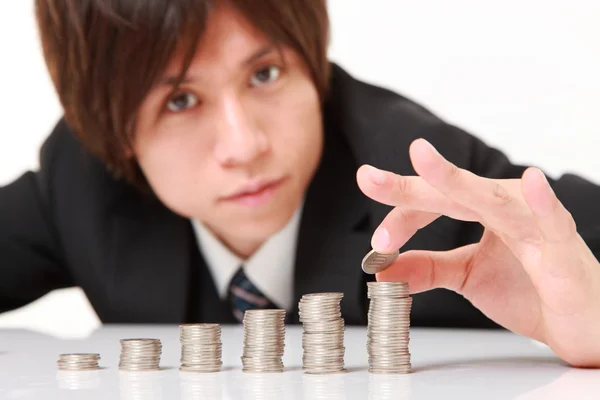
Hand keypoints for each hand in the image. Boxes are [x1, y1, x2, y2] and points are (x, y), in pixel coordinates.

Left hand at [356, 138, 599, 366]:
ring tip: (422, 160)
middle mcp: (506, 209)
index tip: (378, 244)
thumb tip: (383, 270)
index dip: (402, 218)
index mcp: (483, 212)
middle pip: (453, 192)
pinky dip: (542, 204)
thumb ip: (428, 268)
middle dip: (409, 186)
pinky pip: (553, 223)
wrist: (580, 324)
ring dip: (456, 181)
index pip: (435, 203)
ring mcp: (534, 226)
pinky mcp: (563, 250)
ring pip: (492, 199)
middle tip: (367, 177)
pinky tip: (531, 183)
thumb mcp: (467, 277)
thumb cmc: (532, 291)